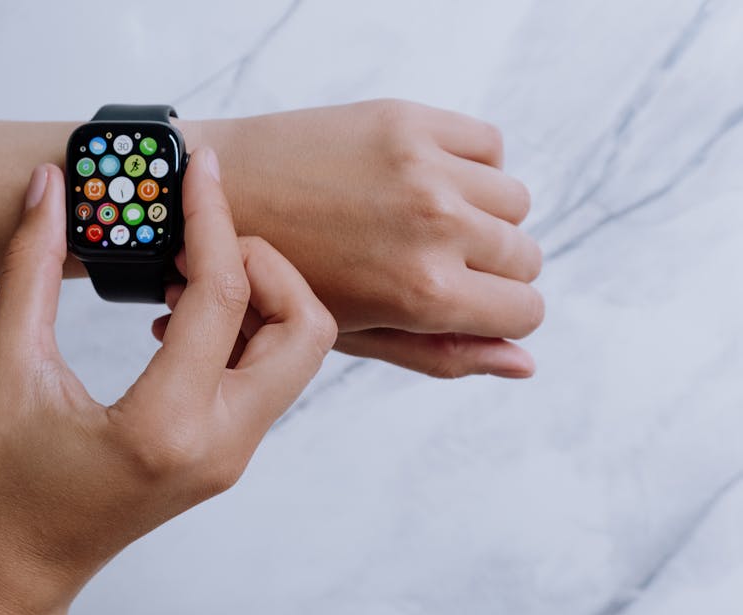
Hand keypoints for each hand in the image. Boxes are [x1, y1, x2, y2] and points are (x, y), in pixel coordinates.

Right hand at [0, 150, 335, 614]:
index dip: (212, 218)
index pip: (224, 296)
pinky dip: (244, 331)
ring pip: (298, 353)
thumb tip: (48, 193)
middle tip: (200, 240)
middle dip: (265, 264)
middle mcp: (219, 443)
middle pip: (304, 328)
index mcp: (165, 425)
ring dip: (259, 297)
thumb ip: (30, 270)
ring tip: (182, 277)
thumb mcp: (3, 369)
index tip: (197, 172)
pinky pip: (266, 376)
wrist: (9, 570)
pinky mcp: (225, 453)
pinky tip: (180, 318)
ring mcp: (230, 454)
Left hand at [186, 99, 544, 377]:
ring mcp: (424, 165)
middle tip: (432, 263)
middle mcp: (435, 225)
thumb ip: (445, 353)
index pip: (525, 310)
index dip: (500, 313)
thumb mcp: (357, 335)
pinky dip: (468, 164)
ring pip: (514, 200)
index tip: (469, 302)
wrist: (221, 193)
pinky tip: (420, 180)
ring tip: (422, 222)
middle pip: (525, 255)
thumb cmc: (280, 279)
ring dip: (482, 215)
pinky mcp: (409, 118)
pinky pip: (489, 143)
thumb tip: (526, 364)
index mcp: (423, 291)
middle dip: (490, 269)